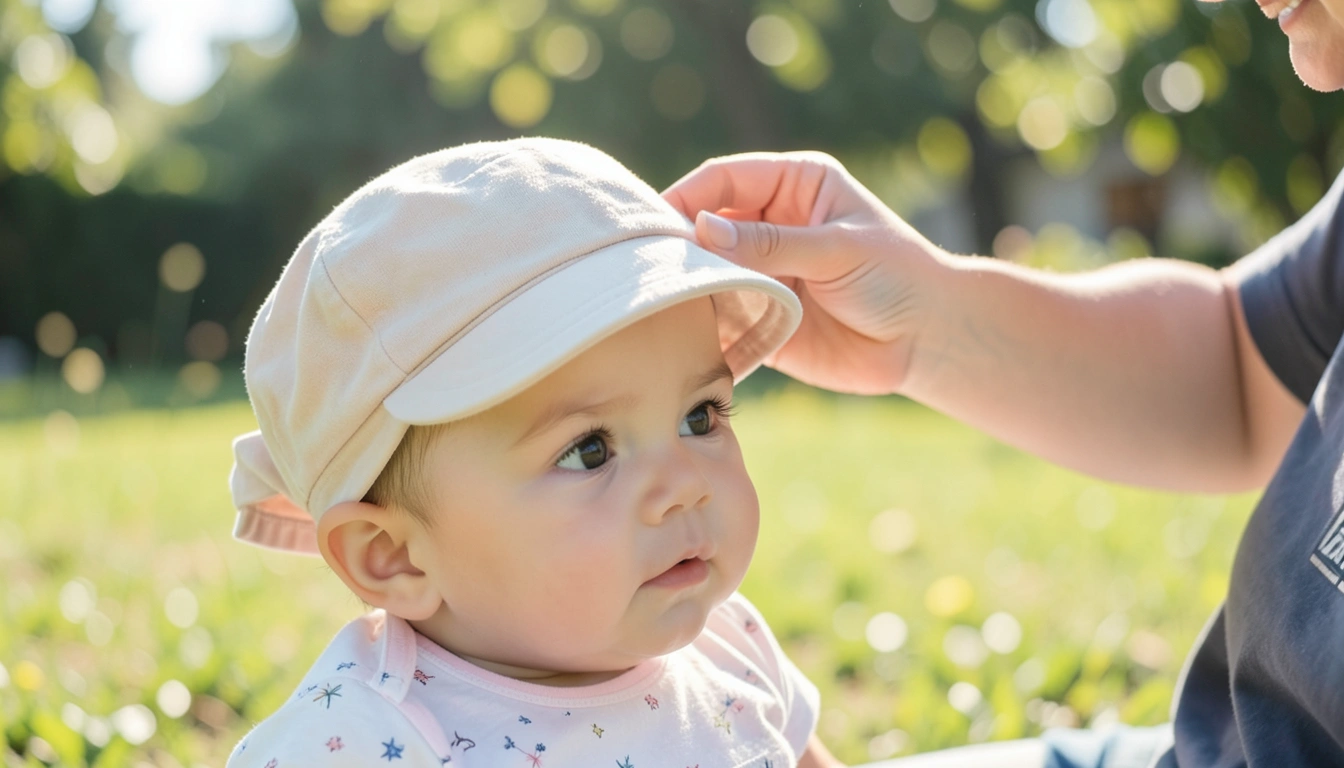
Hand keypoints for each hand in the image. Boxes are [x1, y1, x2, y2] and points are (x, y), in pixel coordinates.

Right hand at [663, 151, 948, 394]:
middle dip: (681, 246)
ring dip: (687, 288)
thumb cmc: (897, 275)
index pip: (723, 180)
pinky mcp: (759, 319)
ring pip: (705, 274)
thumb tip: (702, 231)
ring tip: (666, 303)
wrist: (928, 340)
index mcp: (791, 186)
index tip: (658, 224)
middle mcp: (769, 225)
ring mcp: (762, 273)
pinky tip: (686, 334)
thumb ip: (771, 243)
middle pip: (704, 227)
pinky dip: (702, 327)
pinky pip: (719, 320)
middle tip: (653, 268)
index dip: (687, 197)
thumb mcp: (837, 249)